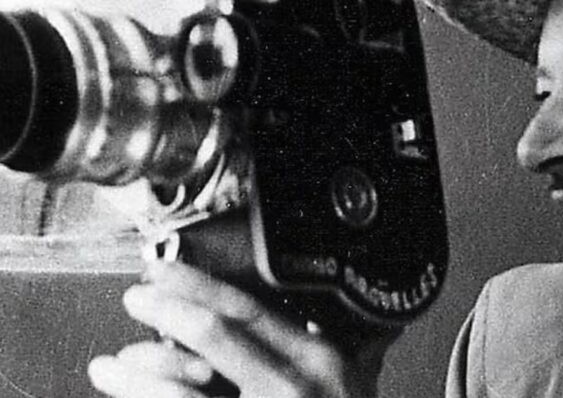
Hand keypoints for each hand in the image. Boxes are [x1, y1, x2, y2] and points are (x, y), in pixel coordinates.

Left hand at [88, 261, 400, 397]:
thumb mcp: (358, 384)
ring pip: (180, 391)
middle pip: (213, 335)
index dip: (197, 284)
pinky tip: (128, 396)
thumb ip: (352, 349)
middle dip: (164, 310)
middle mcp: (293, 388)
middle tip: (136, 299)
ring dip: (136, 372)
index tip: (164, 271)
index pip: (250, 308)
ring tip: (110, 366)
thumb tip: (340, 309)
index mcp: (319, 360)